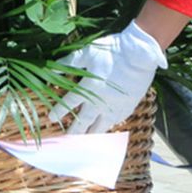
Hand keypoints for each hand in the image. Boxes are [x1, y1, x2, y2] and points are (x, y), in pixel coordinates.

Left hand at [49, 21, 166, 133]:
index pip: (69, 104)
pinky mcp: (127, 107)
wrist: (141, 54)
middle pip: (83, 122)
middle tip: (67, 140)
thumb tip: (52, 69)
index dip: (58, 112)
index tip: (51, 119)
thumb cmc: (113, 51)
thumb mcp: (88, 52)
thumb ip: (69, 62)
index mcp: (88, 87)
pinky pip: (115, 122)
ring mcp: (114, 107)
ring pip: (100, 127)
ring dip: (90, 134)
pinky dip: (108, 127)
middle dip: (73, 132)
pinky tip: (105, 129)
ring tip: (84, 142)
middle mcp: (100, 101)